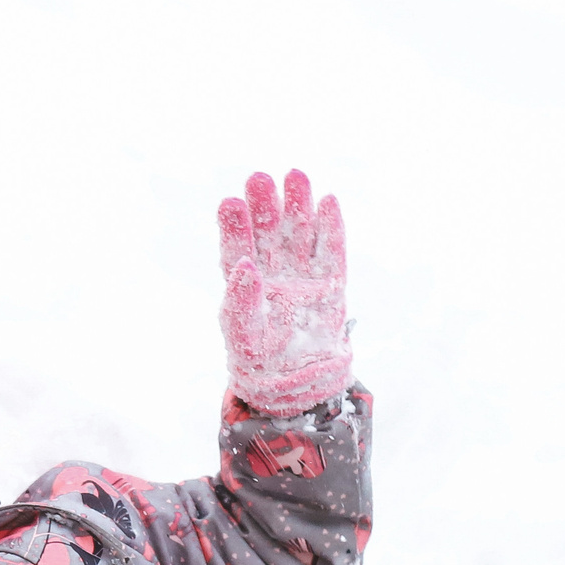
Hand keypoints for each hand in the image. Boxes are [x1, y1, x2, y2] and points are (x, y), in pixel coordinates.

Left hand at [217, 169, 350, 415]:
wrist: (296, 388)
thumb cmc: (259, 363)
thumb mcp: (242, 335)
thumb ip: (239, 301)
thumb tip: (245, 265)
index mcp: (244, 284)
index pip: (237, 247)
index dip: (236, 226)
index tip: (232, 202)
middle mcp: (273, 273)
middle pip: (269, 232)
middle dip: (266, 205)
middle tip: (260, 178)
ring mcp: (303, 278)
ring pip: (301, 235)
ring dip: (298, 206)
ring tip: (295, 176)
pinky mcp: (330, 287)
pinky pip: (331, 253)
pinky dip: (331, 228)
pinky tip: (328, 202)